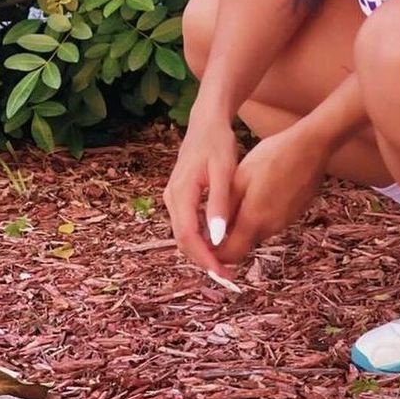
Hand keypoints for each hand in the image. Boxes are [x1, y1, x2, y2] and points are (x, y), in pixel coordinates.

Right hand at [162, 119, 239, 280]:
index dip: (204, 258)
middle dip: (203, 260)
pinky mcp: (180, 197)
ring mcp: (173, 198)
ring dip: (202, 252)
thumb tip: (217, 238)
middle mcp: (172, 199)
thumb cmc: (218, 143)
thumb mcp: (224, 170)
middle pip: (183, 240)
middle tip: (227, 276)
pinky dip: (201, 238)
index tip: (222, 274)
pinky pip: (187, 224)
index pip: (187, 237)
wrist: (206, 122)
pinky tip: (218, 244)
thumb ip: (219, 203)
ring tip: (225, 266)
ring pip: (184, 234)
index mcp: (180, 194)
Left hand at [212, 125, 327, 265]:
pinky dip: (260, 216)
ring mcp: (285, 221)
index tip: (203, 240)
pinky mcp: (294, 213)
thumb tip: (211, 231)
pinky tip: (260, 192)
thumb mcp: (241, 176)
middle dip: (227, 238)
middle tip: (218, 215)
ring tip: (239, 198)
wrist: (311, 146)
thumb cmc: (273, 155)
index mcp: (253, 220)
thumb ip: (225, 207)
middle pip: (242, 245)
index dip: (213, 253)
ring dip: (244, 225)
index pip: (228, 255)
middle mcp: (271, 228)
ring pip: (256, 233)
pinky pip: (271, 223)